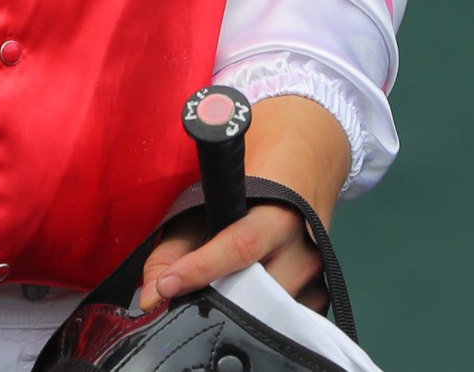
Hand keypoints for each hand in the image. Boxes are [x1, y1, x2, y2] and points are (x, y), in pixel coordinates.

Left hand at [138, 95, 350, 314]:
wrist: (308, 155)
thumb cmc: (256, 172)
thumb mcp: (212, 194)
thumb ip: (176, 243)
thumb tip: (152, 294)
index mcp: (280, 210)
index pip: (241, 245)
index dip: (200, 268)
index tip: (165, 285)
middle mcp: (306, 243)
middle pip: (256, 294)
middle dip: (220, 300)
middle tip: (195, 293)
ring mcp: (319, 270)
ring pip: (270, 312)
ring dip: (241, 307)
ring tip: (224, 286)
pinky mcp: (322, 290)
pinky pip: (287, 318)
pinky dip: (264, 314)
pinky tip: (252, 291)